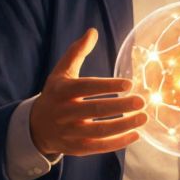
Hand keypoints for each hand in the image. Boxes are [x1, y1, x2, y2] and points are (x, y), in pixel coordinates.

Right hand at [30, 28, 146, 158]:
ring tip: (143, 118)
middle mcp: (64, 112)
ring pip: (99, 130)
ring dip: (123, 125)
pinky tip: (135, 135)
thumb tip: (93, 31)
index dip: (107, 86)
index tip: (129, 83)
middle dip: (120, 106)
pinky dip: (117, 143)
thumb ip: (77, 52)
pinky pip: (98, 146)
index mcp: (62, 90)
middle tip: (142, 101)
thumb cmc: (55, 94)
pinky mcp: (75, 148)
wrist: (36, 126)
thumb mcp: (61, 72)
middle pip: (95, 109)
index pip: (86, 87)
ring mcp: (69, 132)